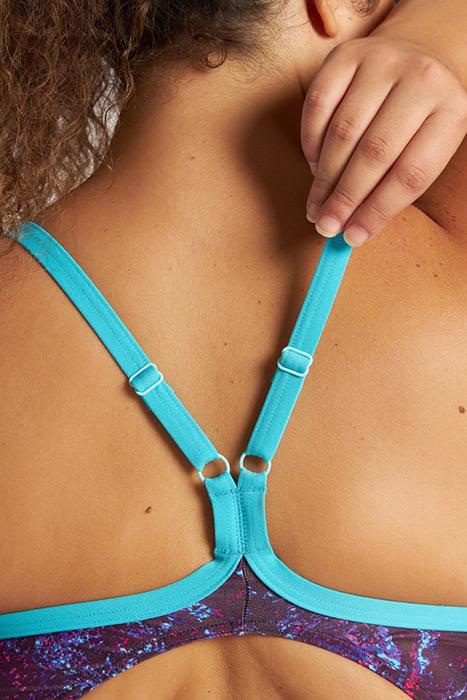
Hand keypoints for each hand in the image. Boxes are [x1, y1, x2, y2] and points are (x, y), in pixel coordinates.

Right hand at [301, 37, 466, 245]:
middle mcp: (420, 80)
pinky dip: (311, 143)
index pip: (410, 174)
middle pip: (374, 154)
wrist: (422, 51)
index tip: (353, 237)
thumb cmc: (423, 114)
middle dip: (345, 198)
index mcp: (452, 110)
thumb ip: (399, 183)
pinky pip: (318, 105)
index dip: (377, 211)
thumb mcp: (430, 144)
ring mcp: (382, 61)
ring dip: (324, 178)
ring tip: (317, 206)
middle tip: (327, 226)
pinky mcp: (347, 54)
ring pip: (342, 132)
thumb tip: (353, 230)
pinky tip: (313, 167)